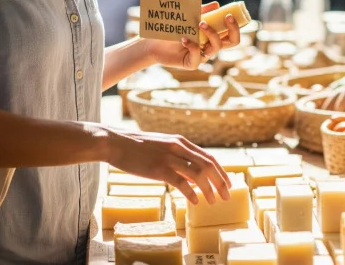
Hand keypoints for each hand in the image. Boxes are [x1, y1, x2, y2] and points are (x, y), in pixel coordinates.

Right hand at [104, 128, 230, 203]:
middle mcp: (178, 148)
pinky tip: (195, 202)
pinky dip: (191, 193)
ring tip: (213, 201)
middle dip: (220, 182)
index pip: (209, 157)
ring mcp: (169, 158)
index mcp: (181, 141)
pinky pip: (181, 183)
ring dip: (209, 189)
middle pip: (208, 166)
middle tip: (228, 195)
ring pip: (198, 175)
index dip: (221, 171)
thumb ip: (177, 156)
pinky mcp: (159, 169)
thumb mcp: (162, 145)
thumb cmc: (138, 147)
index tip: (228, 183)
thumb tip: (192, 174)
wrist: (116, 143)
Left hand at [149, 2, 242, 70]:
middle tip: (226, 18)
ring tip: (200, 23)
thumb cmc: (173, 29)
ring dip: (212, 34)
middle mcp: (211, 46)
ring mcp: (202, 56)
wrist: (154, 42)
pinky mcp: (192, 63)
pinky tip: (184, 38)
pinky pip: (197, 57)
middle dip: (233, 30)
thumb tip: (216, 5)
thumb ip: (202, 12)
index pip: (231, 33)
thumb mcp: (188, 18)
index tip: (229, 14)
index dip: (235, 26)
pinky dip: (192, 46)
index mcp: (213, 36)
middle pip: (232, 42)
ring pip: (216, 48)